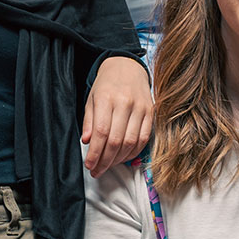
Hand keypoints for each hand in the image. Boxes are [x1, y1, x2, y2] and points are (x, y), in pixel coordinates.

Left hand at [83, 56, 152, 173]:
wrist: (128, 67)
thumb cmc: (107, 85)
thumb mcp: (91, 99)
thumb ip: (89, 121)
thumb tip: (87, 141)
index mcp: (106, 98)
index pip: (101, 132)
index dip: (95, 153)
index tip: (90, 165)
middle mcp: (125, 103)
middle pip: (116, 141)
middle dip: (105, 160)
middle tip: (97, 170)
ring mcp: (140, 108)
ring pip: (130, 142)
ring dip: (119, 159)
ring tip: (109, 165)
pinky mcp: (150, 113)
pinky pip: (144, 138)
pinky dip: (133, 152)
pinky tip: (123, 157)